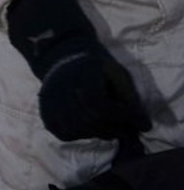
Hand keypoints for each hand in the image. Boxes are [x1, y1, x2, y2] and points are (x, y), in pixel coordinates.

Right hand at [6, 0, 150, 141]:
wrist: (63, 55)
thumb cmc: (96, 65)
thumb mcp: (117, 74)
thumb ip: (131, 99)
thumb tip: (144, 127)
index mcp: (82, 70)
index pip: (98, 102)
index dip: (119, 114)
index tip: (135, 118)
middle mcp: (61, 86)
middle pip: (90, 119)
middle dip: (114, 127)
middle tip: (124, 125)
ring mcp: (50, 101)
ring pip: (79, 130)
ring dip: (99, 131)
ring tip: (107, 123)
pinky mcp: (46, 113)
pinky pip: (66, 133)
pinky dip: (81, 133)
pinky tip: (89, 123)